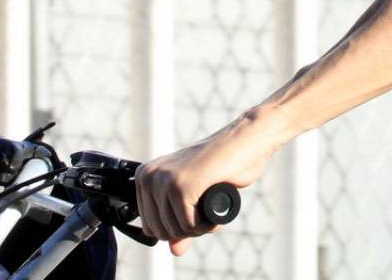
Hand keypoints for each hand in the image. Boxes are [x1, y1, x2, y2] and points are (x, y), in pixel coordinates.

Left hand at [135, 114, 278, 255]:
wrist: (246, 140)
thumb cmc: (222, 166)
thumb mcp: (195, 199)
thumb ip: (181, 225)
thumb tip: (175, 252)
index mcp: (145, 176)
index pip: (151, 227)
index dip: (177, 227)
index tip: (194, 208)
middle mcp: (149, 176)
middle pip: (161, 232)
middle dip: (188, 229)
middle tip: (206, 208)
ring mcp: (164, 180)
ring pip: (176, 231)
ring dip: (201, 227)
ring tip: (213, 203)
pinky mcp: (181, 186)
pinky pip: (190, 226)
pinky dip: (207, 224)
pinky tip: (216, 206)